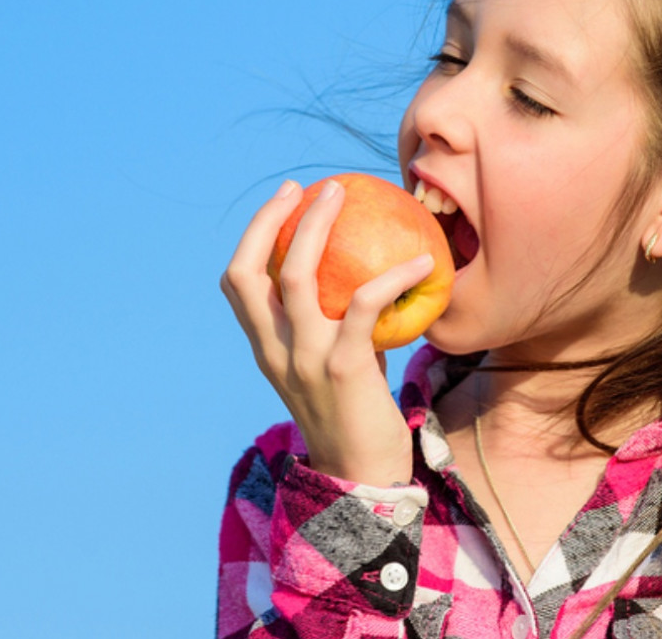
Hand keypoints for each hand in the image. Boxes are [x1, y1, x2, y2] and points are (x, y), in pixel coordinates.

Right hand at [220, 179, 435, 486]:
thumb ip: (334, 327)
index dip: (254, 236)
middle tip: (306, 188)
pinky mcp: (344, 366)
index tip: (284, 202)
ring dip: (318, 227)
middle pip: (251, 271)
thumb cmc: (353, 414)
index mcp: (265, 348)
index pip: (238, 283)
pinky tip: (423, 261)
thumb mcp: (329, 365)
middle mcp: (275, 350)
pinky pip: (366, 305)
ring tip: (343, 196)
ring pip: (298, 276)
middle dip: (271, 220)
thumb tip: (368, 280)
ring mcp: (305, 357)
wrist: (360, 475)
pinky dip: (393, 275)